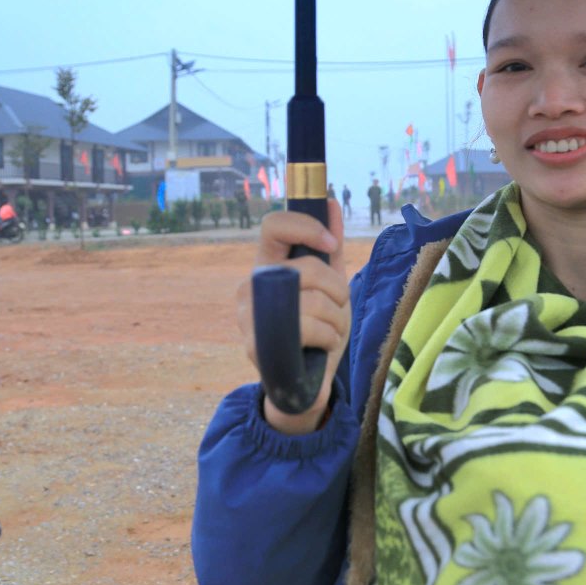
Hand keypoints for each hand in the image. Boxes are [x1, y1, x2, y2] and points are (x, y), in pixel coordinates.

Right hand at [236, 200, 349, 435]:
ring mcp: (248, 316)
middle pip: (308, 268)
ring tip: (329, 333)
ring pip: (314, 301)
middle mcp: (248, 285)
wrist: (305, 382)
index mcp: (266, 265)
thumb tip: (332, 203)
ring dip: (337, 321)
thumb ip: (329, 246)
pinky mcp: (256, 345)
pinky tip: (321, 348)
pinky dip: (328, 338)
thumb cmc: (317, 328)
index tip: (330, 244)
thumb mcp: (329, 284)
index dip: (306, 227)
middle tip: (337, 310)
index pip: (274, 225)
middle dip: (337, 291)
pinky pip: (309, 328)